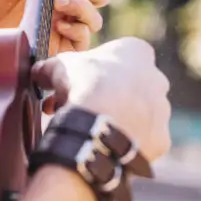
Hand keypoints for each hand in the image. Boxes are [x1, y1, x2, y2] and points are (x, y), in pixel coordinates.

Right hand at [31, 37, 171, 162]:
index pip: (117, 57)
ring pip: (137, 115)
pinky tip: (105, 147)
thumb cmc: (83, 86)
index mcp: (138, 53)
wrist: (100, 124)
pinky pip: (142, 141)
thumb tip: (38, 72)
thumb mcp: (59, 67)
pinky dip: (125, 144)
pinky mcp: (161, 139)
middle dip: (105, 96)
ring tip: (87, 130)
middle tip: (79, 108)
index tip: (75, 83)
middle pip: (129, 87)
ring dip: (115, 120)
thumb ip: (51, 67)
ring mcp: (162, 111)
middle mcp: (157, 79)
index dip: (93, 70)